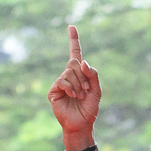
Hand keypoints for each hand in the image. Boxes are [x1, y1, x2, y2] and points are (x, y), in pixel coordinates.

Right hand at [48, 26, 101, 141]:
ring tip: (79, 96)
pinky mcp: (53, 90)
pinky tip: (73, 96)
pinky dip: (70, 88)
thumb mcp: (97, 91)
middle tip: (86, 90)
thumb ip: (94, 75)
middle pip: (75, 63)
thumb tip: (83, 62)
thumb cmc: (89, 109)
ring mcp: (60, 82)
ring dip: (78, 85)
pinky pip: (62, 81)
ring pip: (69, 72)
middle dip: (84, 76)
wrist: (82, 124)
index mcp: (79, 74)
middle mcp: (68, 75)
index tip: (71, 26)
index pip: (75, 53)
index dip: (74, 40)